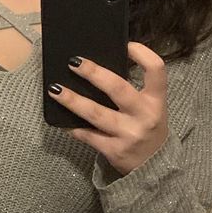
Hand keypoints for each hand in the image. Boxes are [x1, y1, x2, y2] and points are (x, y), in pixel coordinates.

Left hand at [47, 41, 167, 173]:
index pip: (156, 69)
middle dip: (93, 73)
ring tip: (55, 89)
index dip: (142, 53)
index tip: (126, 44)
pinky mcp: (115, 151)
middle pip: (117, 88)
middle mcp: (145, 116)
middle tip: (73, 62)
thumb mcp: (151, 108)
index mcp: (156, 101)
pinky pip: (89, 136)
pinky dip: (73, 128)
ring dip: (73, 100)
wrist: (155, 168)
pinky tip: (61, 121)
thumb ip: (134, 91)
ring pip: (96, 114)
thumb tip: (99, 68)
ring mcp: (129, 135)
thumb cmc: (148, 129)